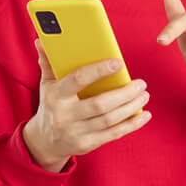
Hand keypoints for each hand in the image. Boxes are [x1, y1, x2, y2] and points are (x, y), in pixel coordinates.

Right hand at [23, 38, 151, 171]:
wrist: (44, 141)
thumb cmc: (51, 105)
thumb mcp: (47, 84)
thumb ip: (48, 62)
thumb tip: (41, 39)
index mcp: (55, 96)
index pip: (78, 80)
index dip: (99, 71)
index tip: (118, 62)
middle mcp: (65, 115)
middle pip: (100, 104)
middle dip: (124, 93)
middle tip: (141, 83)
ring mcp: (76, 132)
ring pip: (110, 120)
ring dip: (131, 107)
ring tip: (144, 95)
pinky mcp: (87, 145)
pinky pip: (114, 134)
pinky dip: (132, 124)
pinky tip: (144, 114)